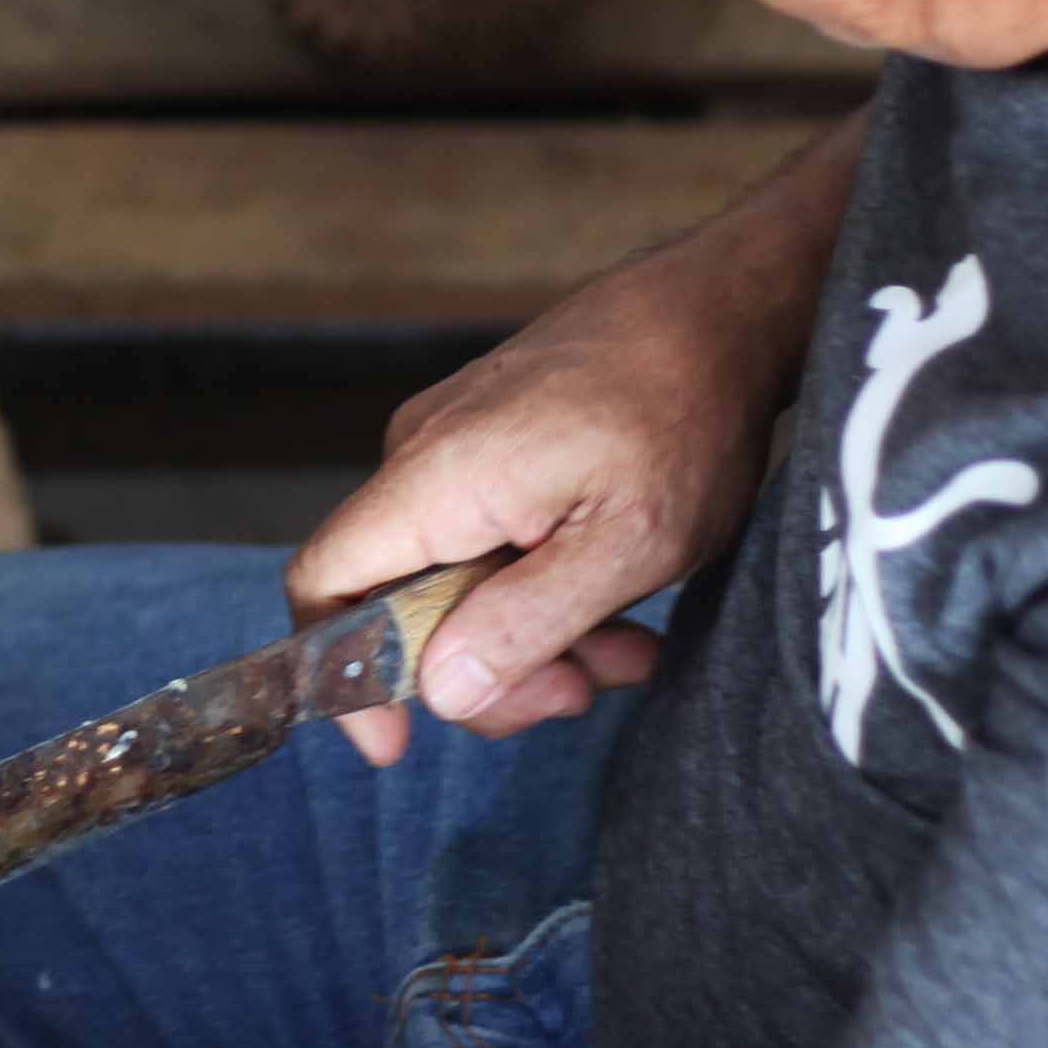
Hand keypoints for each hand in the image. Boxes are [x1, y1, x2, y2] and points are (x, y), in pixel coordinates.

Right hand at [284, 116, 855, 761]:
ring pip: (452, 580)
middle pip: (396, 602)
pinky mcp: (489, 445)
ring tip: (629, 649)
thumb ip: (525, 623)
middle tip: (578, 690)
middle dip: (483, 669)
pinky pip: (485, 541)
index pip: (324, 585)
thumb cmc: (684, 412)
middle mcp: (422, 459)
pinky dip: (542, 588)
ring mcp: (453, 449)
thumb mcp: (628, 544)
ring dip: (532, 636)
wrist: (723, 306)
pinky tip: (620, 605)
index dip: (341, 675)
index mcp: (436, 480)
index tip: (395, 742)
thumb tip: (438, 690)